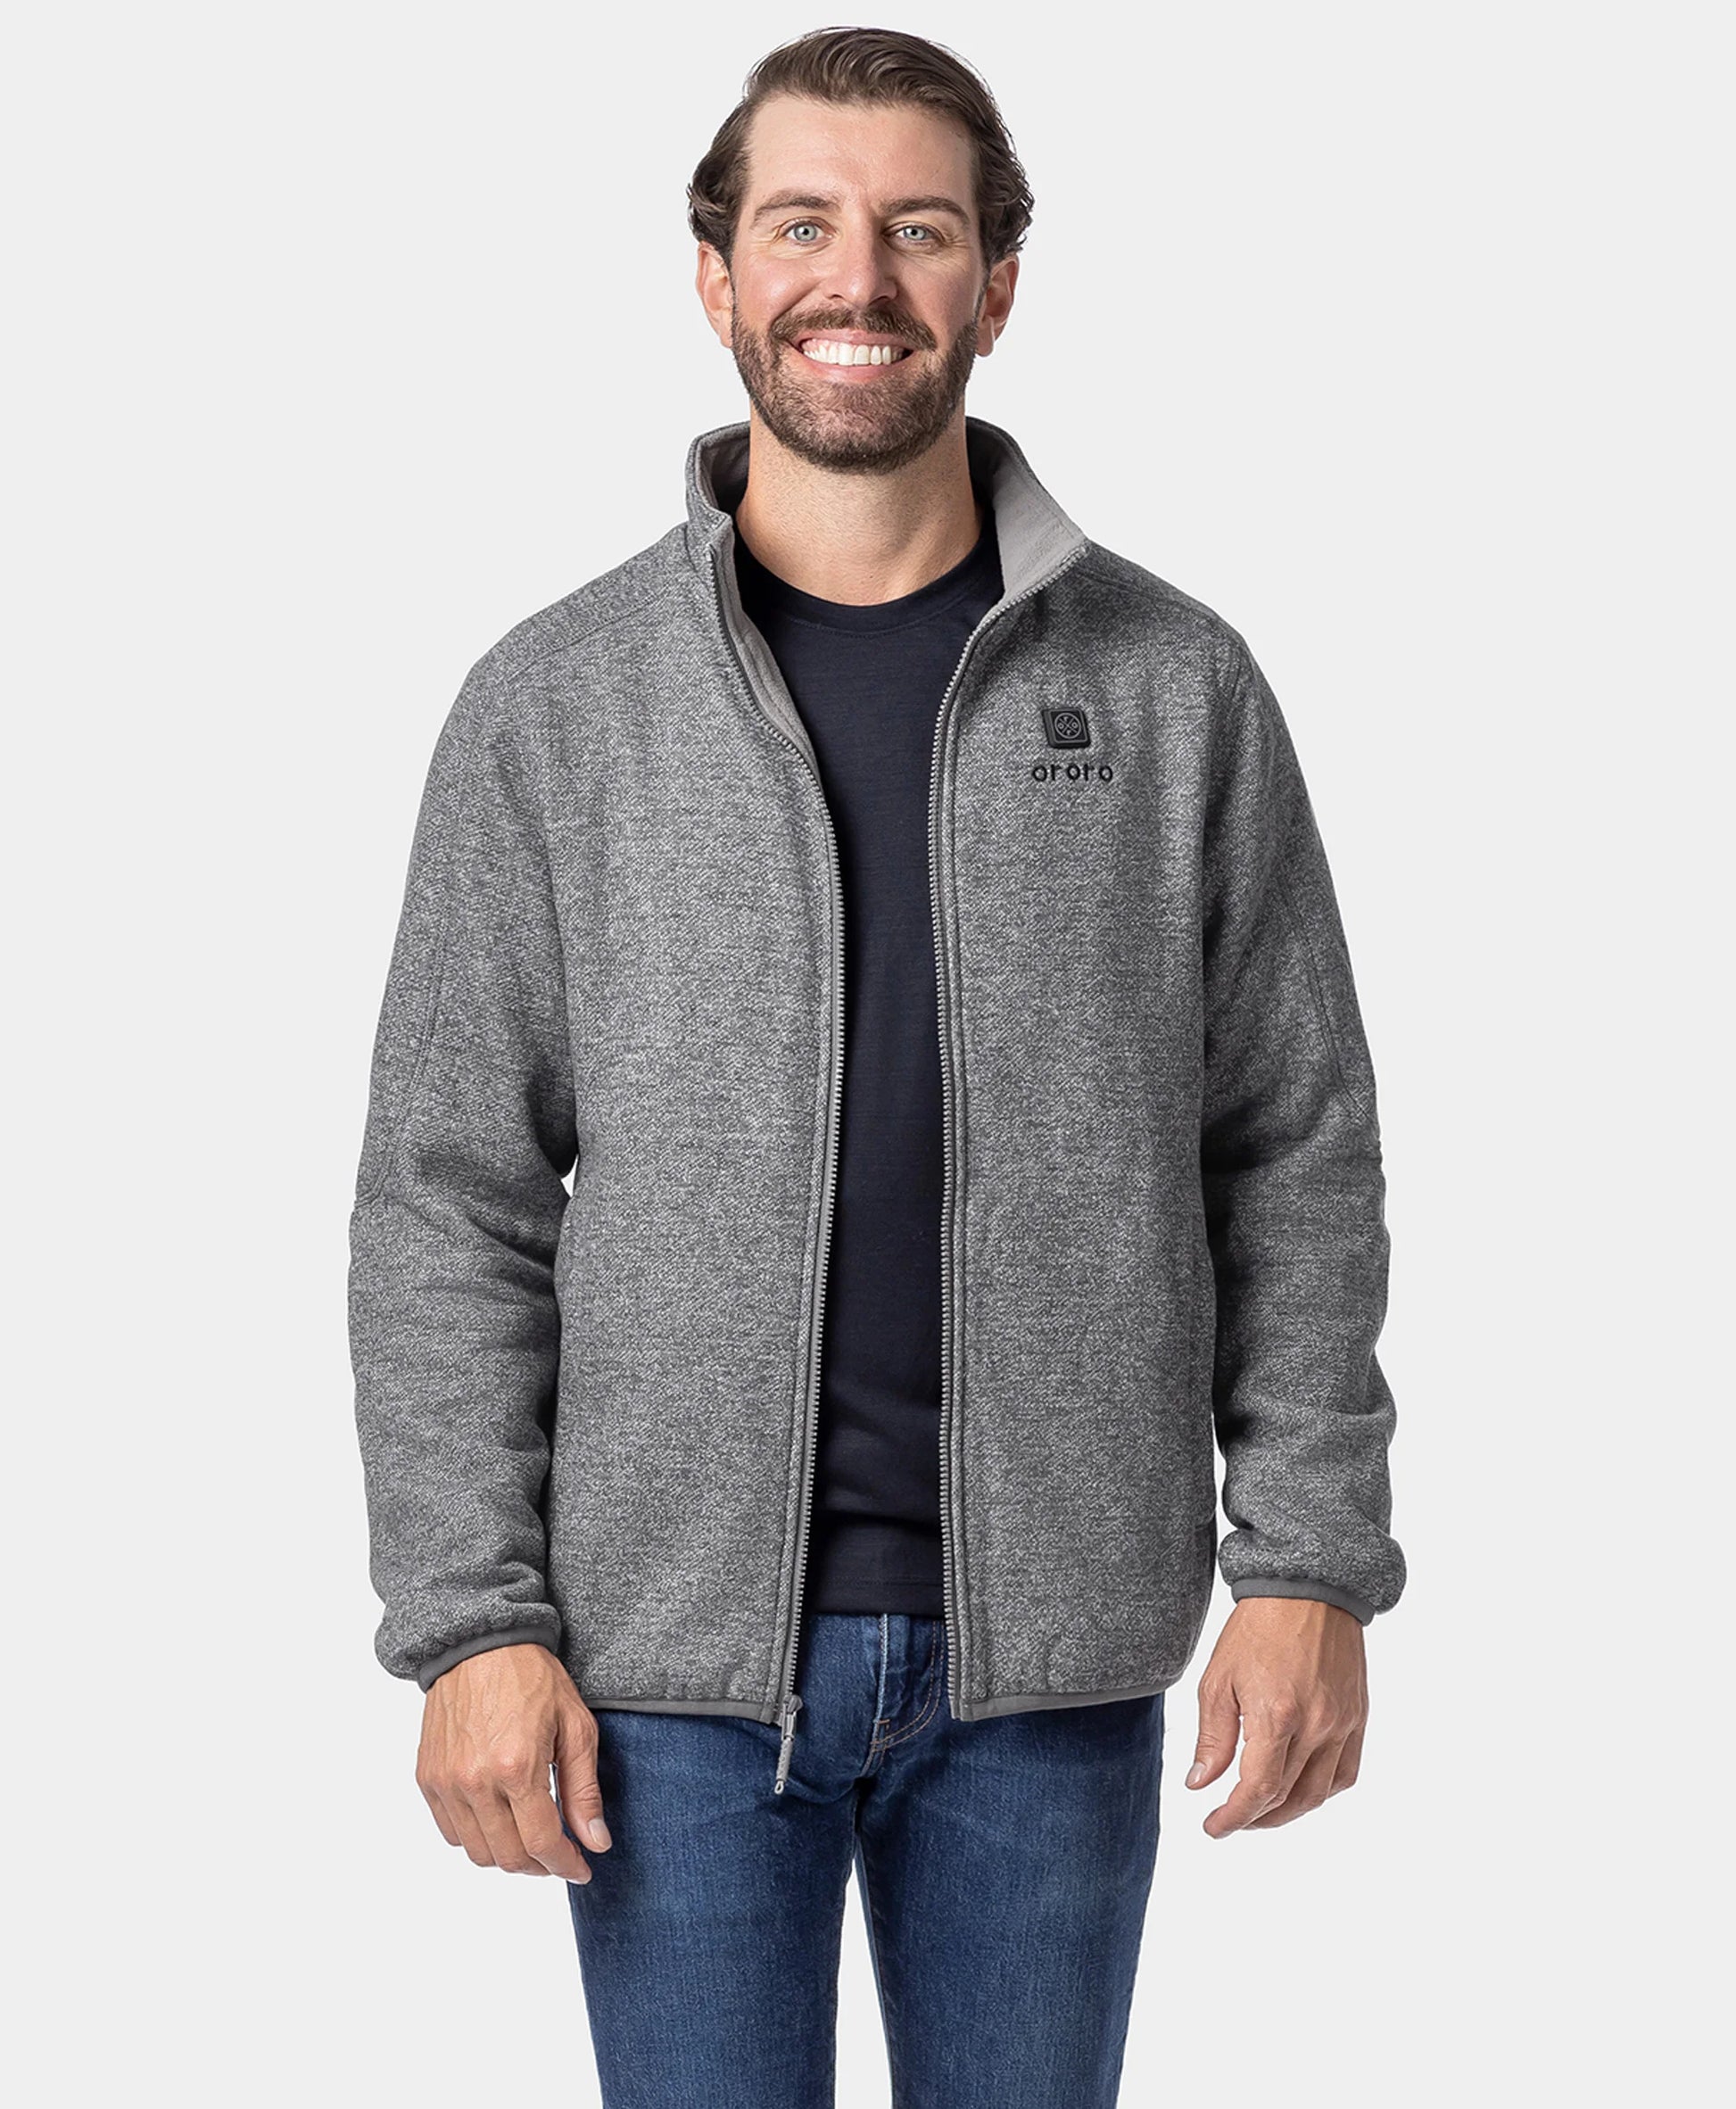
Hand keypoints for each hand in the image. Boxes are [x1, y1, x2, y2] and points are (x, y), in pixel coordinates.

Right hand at [416, 1642, 611, 1880]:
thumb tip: (596, 1842)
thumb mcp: (575, 1726)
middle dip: (540, 1866)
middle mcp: (476, 1781)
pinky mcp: (428, 1777)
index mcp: (517, 1767)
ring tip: (530, 1838)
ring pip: (477, 1852)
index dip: (566, 1865)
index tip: (581, 1868)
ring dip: (508, 1856)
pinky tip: (499, 1820)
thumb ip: (583, 1790)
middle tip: (559, 1854)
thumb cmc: (531, 1677)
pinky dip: (477, 1838)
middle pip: (509, 1857)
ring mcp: (446, 1782)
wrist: (480, 1643)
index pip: (542, 1843)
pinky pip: (451, 1831)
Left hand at [1185, 1598, 1367, 1835]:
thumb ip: (1212, 1738)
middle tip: (1230, 1819)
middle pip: (1286, 1796)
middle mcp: (1316, 1726)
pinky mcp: (1358, 1717)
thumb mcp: (1218, 1679)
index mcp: (1276, 1715)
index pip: (1257, 1790)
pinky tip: (1299, 1791)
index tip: (1213, 1827)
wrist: (1307, 1589)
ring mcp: (1342, 1724)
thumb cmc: (1257, 1629)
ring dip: (1287, 1813)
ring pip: (1318, 1794)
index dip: (1234, 1818)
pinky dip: (1321, 1793)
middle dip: (1254, 1817)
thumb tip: (1199, 1784)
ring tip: (1261, 1814)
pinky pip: (1345, 1773)